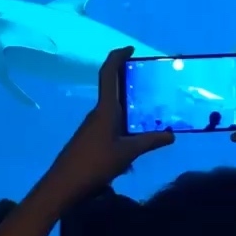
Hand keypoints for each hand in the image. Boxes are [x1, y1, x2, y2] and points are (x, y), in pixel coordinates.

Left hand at [53, 46, 174, 188]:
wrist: (63, 185)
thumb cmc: (94, 163)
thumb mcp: (127, 153)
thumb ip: (149, 142)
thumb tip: (172, 135)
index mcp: (105, 109)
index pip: (108, 74)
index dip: (117, 57)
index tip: (130, 49)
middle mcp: (97, 113)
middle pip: (112, 89)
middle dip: (128, 82)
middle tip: (151, 83)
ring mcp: (92, 126)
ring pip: (113, 109)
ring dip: (128, 106)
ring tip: (151, 113)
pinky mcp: (90, 139)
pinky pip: (110, 123)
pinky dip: (124, 123)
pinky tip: (136, 137)